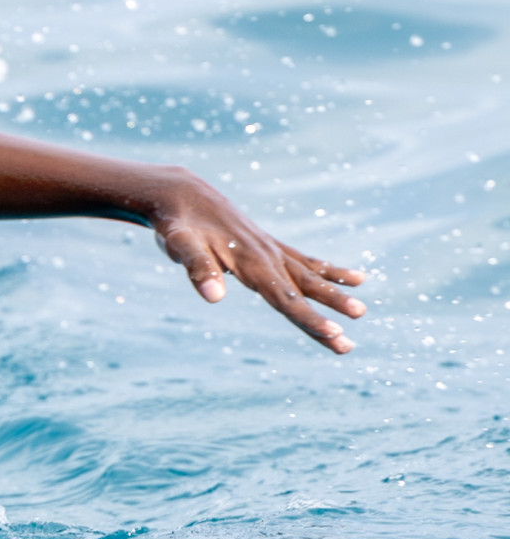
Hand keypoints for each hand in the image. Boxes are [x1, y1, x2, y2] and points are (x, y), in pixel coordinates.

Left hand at [149, 169, 365, 353]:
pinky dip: (328, 270)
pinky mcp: (267, 244)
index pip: (284, 298)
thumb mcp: (180, 245)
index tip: (334, 335)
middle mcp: (266, 254)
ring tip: (361, 311)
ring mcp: (269, 248)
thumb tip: (214, 298)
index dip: (309, 319)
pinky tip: (356, 278)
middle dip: (327, 316)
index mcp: (250, 261)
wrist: (181, 193)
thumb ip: (198, 269)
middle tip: (348, 346)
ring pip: (309, 275)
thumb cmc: (177, 224)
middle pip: (302, 291)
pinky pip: (304, 260)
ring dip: (334, 295)